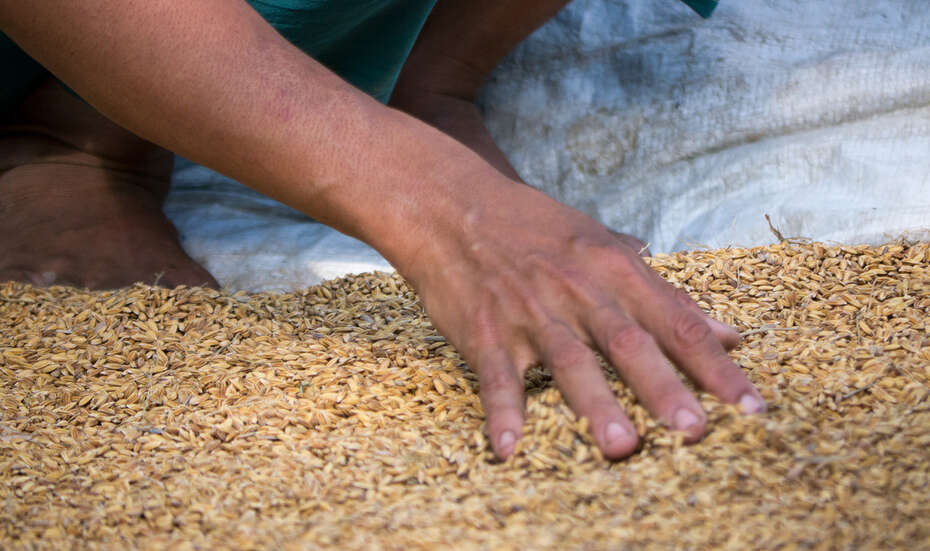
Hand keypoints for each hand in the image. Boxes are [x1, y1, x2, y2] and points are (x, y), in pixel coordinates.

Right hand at [401, 178, 764, 459]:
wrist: (454, 207)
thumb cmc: (534, 228)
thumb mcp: (603, 245)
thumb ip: (662, 291)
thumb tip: (725, 331)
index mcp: (613, 268)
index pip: (677, 321)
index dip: (716, 365)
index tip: (751, 406)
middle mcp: (578, 290)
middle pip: (629, 343)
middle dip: (664, 389)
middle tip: (696, 433)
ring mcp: (529, 311)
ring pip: (569, 360)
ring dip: (595, 404)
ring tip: (621, 446)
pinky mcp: (484, 330)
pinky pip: (496, 376)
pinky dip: (503, 411)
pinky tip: (508, 448)